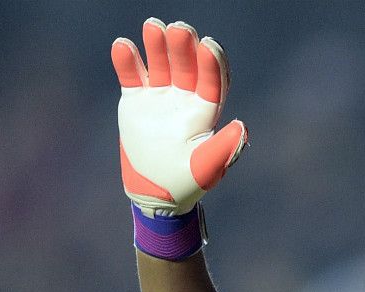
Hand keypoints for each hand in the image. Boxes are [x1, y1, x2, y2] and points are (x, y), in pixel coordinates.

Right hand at [112, 18, 247, 215]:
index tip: (208, 46)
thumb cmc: (187, 183)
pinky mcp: (136, 100)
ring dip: (157, 45)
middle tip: (179, 29)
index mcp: (205, 112)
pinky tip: (122, 45)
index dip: (211, 64)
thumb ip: (224, 148)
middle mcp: (185, 98)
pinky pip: (132, 76)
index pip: (211, 82)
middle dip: (184, 47)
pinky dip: (127, 61)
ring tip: (153, 25)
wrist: (155, 194)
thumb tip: (243, 127)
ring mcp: (160, 97)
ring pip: (160, 64)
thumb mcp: (206, 168)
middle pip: (186, 66)